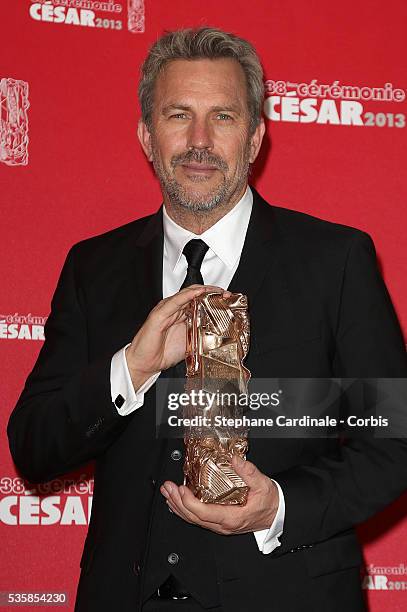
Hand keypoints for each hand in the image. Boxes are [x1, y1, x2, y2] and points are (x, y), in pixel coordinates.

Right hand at [125, 284, 230, 389]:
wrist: (147, 363)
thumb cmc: (164, 352)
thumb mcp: (192, 342)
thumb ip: (203, 335)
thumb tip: (220, 334)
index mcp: (181, 314)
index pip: (199, 300)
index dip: (213, 297)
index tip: (227, 299)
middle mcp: (174, 310)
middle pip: (195, 294)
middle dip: (212, 292)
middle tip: (226, 294)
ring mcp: (166, 310)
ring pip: (186, 294)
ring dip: (203, 292)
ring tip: (216, 291)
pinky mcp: (159, 314)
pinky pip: (174, 302)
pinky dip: (187, 296)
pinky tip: (197, 294)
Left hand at [160, 455, 278, 534]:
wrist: (277, 513)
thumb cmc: (270, 502)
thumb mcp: (263, 484)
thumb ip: (249, 471)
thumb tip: (234, 459)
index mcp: (232, 517)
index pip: (205, 513)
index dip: (190, 503)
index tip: (182, 489)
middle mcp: (223, 524)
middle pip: (194, 517)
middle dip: (178, 502)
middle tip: (168, 488)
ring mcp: (220, 525)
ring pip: (193, 519)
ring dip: (178, 506)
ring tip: (168, 493)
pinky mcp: (218, 521)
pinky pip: (198, 518)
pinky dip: (185, 510)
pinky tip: (178, 502)